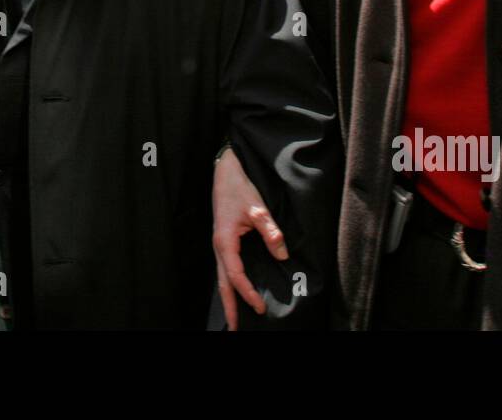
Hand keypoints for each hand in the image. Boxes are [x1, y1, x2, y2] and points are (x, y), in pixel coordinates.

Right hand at [212, 146, 287, 330]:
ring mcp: (219, 245)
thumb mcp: (258, 208)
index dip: (246, 292)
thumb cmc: (239, 187)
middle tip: (234, 329)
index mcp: (225, 240)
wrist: (225, 171)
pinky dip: (230, 285)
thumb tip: (282, 255)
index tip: (259, 307)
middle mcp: (219, 246)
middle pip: (222, 283)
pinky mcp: (224, 242)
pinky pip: (225, 269)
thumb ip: (270, 231)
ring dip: (228, 298)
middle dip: (229, 306)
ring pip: (221, 278)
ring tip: (234, 319)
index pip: (235, 274)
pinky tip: (236, 293)